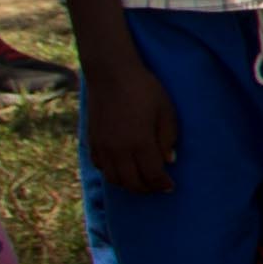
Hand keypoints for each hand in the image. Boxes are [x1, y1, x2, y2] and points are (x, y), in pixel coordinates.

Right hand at [79, 46, 179, 201]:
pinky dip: (112, 173)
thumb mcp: (166, 111)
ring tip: (141, 181)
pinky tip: (122, 169)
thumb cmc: (144, 89)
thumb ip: (168, 138)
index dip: (162, 185)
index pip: (152, 175)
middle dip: (147, 189)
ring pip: (114, 179)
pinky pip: (100, 166)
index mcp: (140, 142)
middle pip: (132, 183)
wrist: (111, 74)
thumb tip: (168, 161)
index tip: (170, 186)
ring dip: (129, 185)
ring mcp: (102, 146)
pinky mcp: (92, 141)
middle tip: (157, 186)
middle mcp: (118, 150)